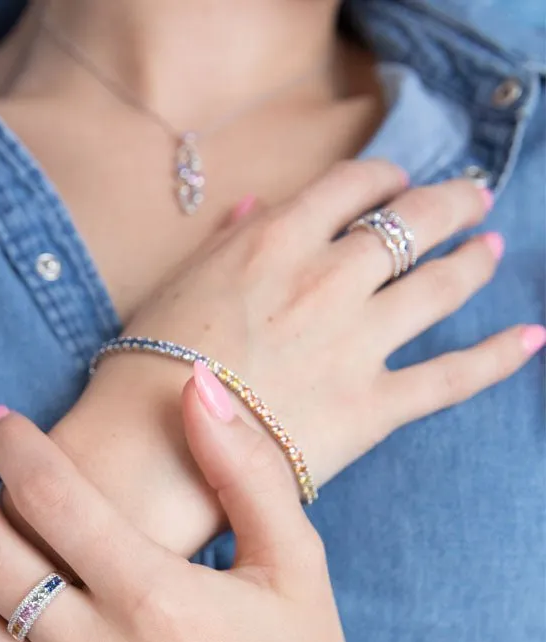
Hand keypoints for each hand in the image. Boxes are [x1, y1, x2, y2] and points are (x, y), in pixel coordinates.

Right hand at [63, 161, 533, 533]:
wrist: (149, 451)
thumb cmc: (147, 366)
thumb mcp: (175, 285)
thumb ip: (222, 242)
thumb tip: (250, 204)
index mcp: (274, 242)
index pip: (350, 185)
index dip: (382, 176)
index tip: (394, 181)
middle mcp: (325, 281)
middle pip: (409, 224)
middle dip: (446, 202)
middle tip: (469, 195)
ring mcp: (355, 344)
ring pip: (440, 287)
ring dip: (473, 261)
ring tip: (490, 248)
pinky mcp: (370, 408)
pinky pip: (451, 377)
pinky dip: (497, 357)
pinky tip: (530, 337)